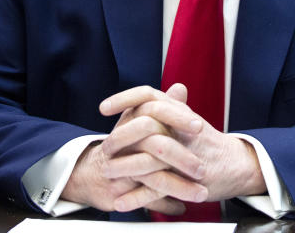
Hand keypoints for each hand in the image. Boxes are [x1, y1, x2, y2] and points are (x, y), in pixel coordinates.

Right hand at [61, 85, 205, 212]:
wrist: (93, 173)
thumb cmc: (123, 145)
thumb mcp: (138, 121)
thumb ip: (162, 106)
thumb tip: (180, 87)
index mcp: (129, 121)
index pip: (154, 111)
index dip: (177, 116)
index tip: (199, 126)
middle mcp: (122, 142)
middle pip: (155, 144)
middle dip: (181, 155)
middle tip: (201, 166)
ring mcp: (118, 167)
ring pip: (152, 175)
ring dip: (179, 186)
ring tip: (201, 192)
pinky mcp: (117, 192)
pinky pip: (145, 199)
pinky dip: (166, 204)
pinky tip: (181, 207)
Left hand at [101, 84, 265, 203]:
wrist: (237, 165)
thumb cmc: (210, 143)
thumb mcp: (189, 120)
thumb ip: (171, 106)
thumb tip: (162, 93)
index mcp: (179, 111)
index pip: (149, 95)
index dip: (124, 98)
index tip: (103, 108)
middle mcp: (181, 128)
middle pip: (145, 125)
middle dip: (119, 138)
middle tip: (104, 148)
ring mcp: (184, 154)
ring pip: (149, 158)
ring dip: (124, 169)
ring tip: (106, 175)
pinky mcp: (188, 179)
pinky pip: (158, 188)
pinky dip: (137, 197)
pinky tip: (122, 202)